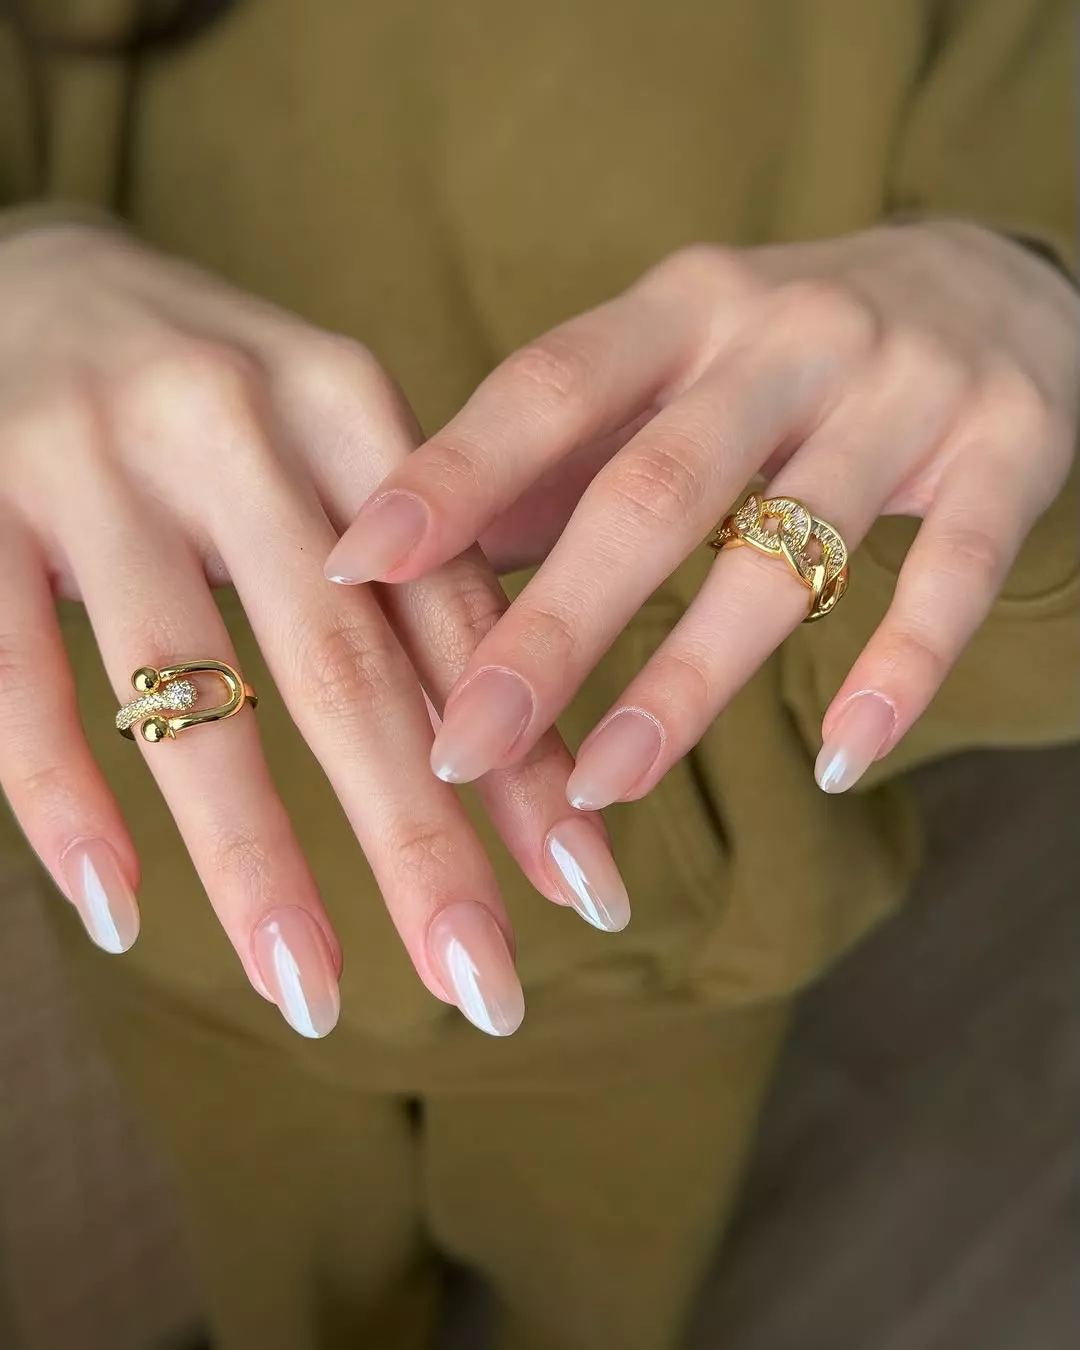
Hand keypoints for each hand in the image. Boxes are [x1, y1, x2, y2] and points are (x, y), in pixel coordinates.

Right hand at [0, 222, 628, 1039]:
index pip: (456, 615)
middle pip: (343, 668)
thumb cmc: (204, 390)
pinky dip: (67, 800)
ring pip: (189, 689)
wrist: (20, 268)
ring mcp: (93, 460)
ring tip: (313, 995)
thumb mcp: (322, 438)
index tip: (586, 891)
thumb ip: (404, 566)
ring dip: (255, 860)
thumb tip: (513, 740)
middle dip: (422, 841)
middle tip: (488, 988)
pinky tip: (119, 914)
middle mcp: (231, 422)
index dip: (526, 760)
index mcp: (344, 404)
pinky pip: (19, 675)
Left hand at [328, 222, 1077, 801]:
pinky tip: (833, 764)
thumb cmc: (783, 350)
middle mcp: (784, 335)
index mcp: (680, 308)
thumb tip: (416, 561)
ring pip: (782, 549)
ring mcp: (902, 391)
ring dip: (685, 681)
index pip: (549, 387)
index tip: (354, 566)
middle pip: (650, 490)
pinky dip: (894, 676)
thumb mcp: (670, 363)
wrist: (992, 276)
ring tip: (602, 791)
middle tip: (463, 745)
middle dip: (552, 627)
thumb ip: (559, 454)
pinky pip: (950, 577)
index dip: (453, 475)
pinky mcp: (1006, 451)